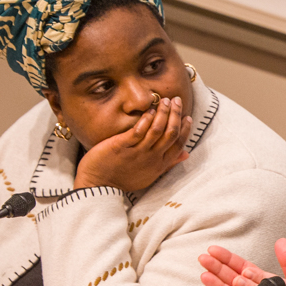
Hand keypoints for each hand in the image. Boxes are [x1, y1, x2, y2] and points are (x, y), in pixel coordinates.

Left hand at [73, 96, 190, 192]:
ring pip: (157, 130)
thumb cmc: (123, 180)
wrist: (99, 186)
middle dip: (175, 115)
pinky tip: (149, 110)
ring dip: (163, 113)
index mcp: (160, 165)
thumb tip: (186, 154)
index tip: (187, 117)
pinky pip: (138, 131)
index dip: (185, 129)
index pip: (178, 144)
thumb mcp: (151, 175)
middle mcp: (152, 158)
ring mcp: (138, 152)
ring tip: (164, 100)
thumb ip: (168, 163)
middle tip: (176, 100)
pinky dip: (146, 120)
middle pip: (170, 134)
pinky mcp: (122, 146)